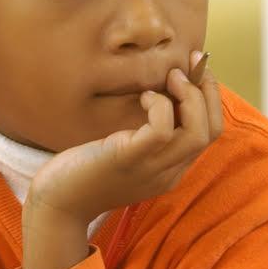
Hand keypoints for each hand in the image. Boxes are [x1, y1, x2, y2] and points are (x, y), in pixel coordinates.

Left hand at [26, 51, 223, 225]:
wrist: (56, 205)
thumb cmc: (82, 172)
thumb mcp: (123, 153)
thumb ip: (143, 135)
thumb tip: (157, 94)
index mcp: (169, 171)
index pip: (210, 135)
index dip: (210, 99)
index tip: (198, 72)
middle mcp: (167, 173)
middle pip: (211, 132)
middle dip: (209, 92)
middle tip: (195, 63)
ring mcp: (151, 170)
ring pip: (197, 133)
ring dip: (191, 96)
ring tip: (172, 77)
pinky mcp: (128, 160)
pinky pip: (161, 130)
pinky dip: (159, 105)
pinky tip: (143, 97)